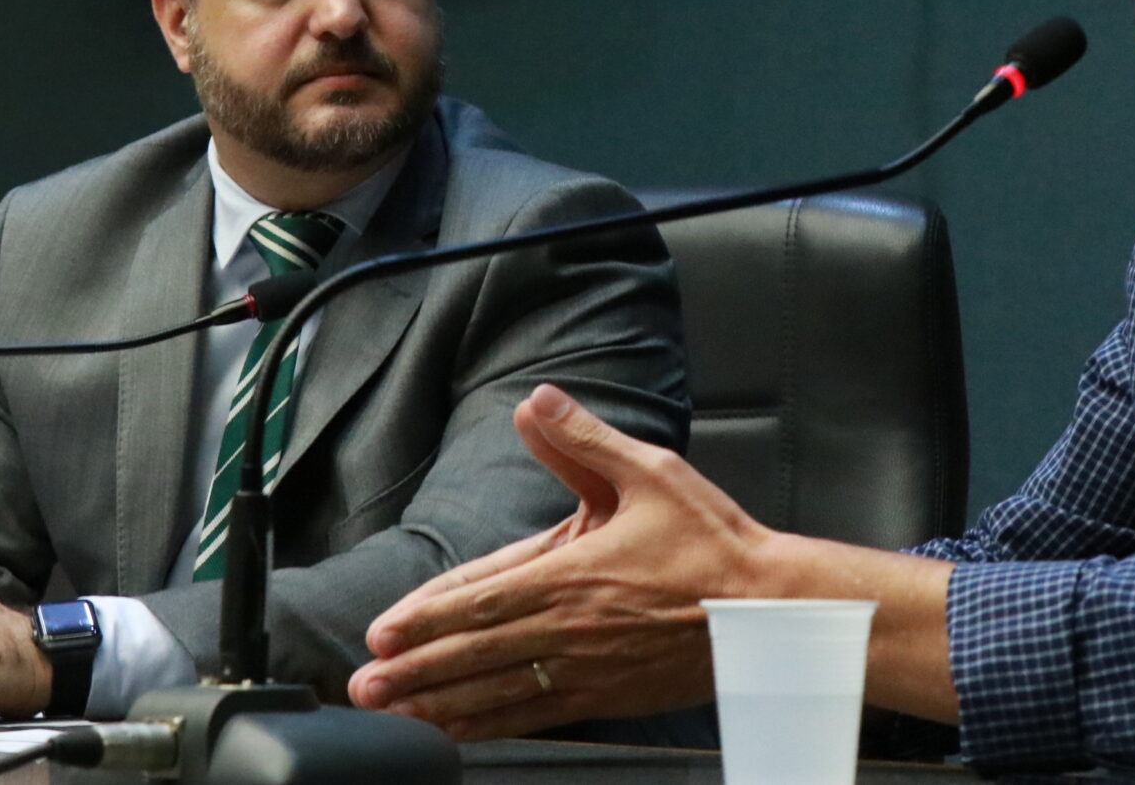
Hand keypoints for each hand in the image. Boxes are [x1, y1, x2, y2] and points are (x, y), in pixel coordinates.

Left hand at [348, 384, 771, 737]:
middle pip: (477, 655)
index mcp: (575, 574)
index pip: (484, 600)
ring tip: (392, 714)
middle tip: (363, 686)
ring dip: (439, 705)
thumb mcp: (649, 472)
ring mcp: (588, 671)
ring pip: (498, 693)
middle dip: (414, 671)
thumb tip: (536, 403)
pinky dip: (488, 725)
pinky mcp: (606, 697)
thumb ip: (583, 440)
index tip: (382, 633)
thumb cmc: (712, 542)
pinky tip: (458, 731)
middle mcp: (572, 629)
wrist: (771, 611)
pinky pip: (534, 716)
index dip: (427, 618)